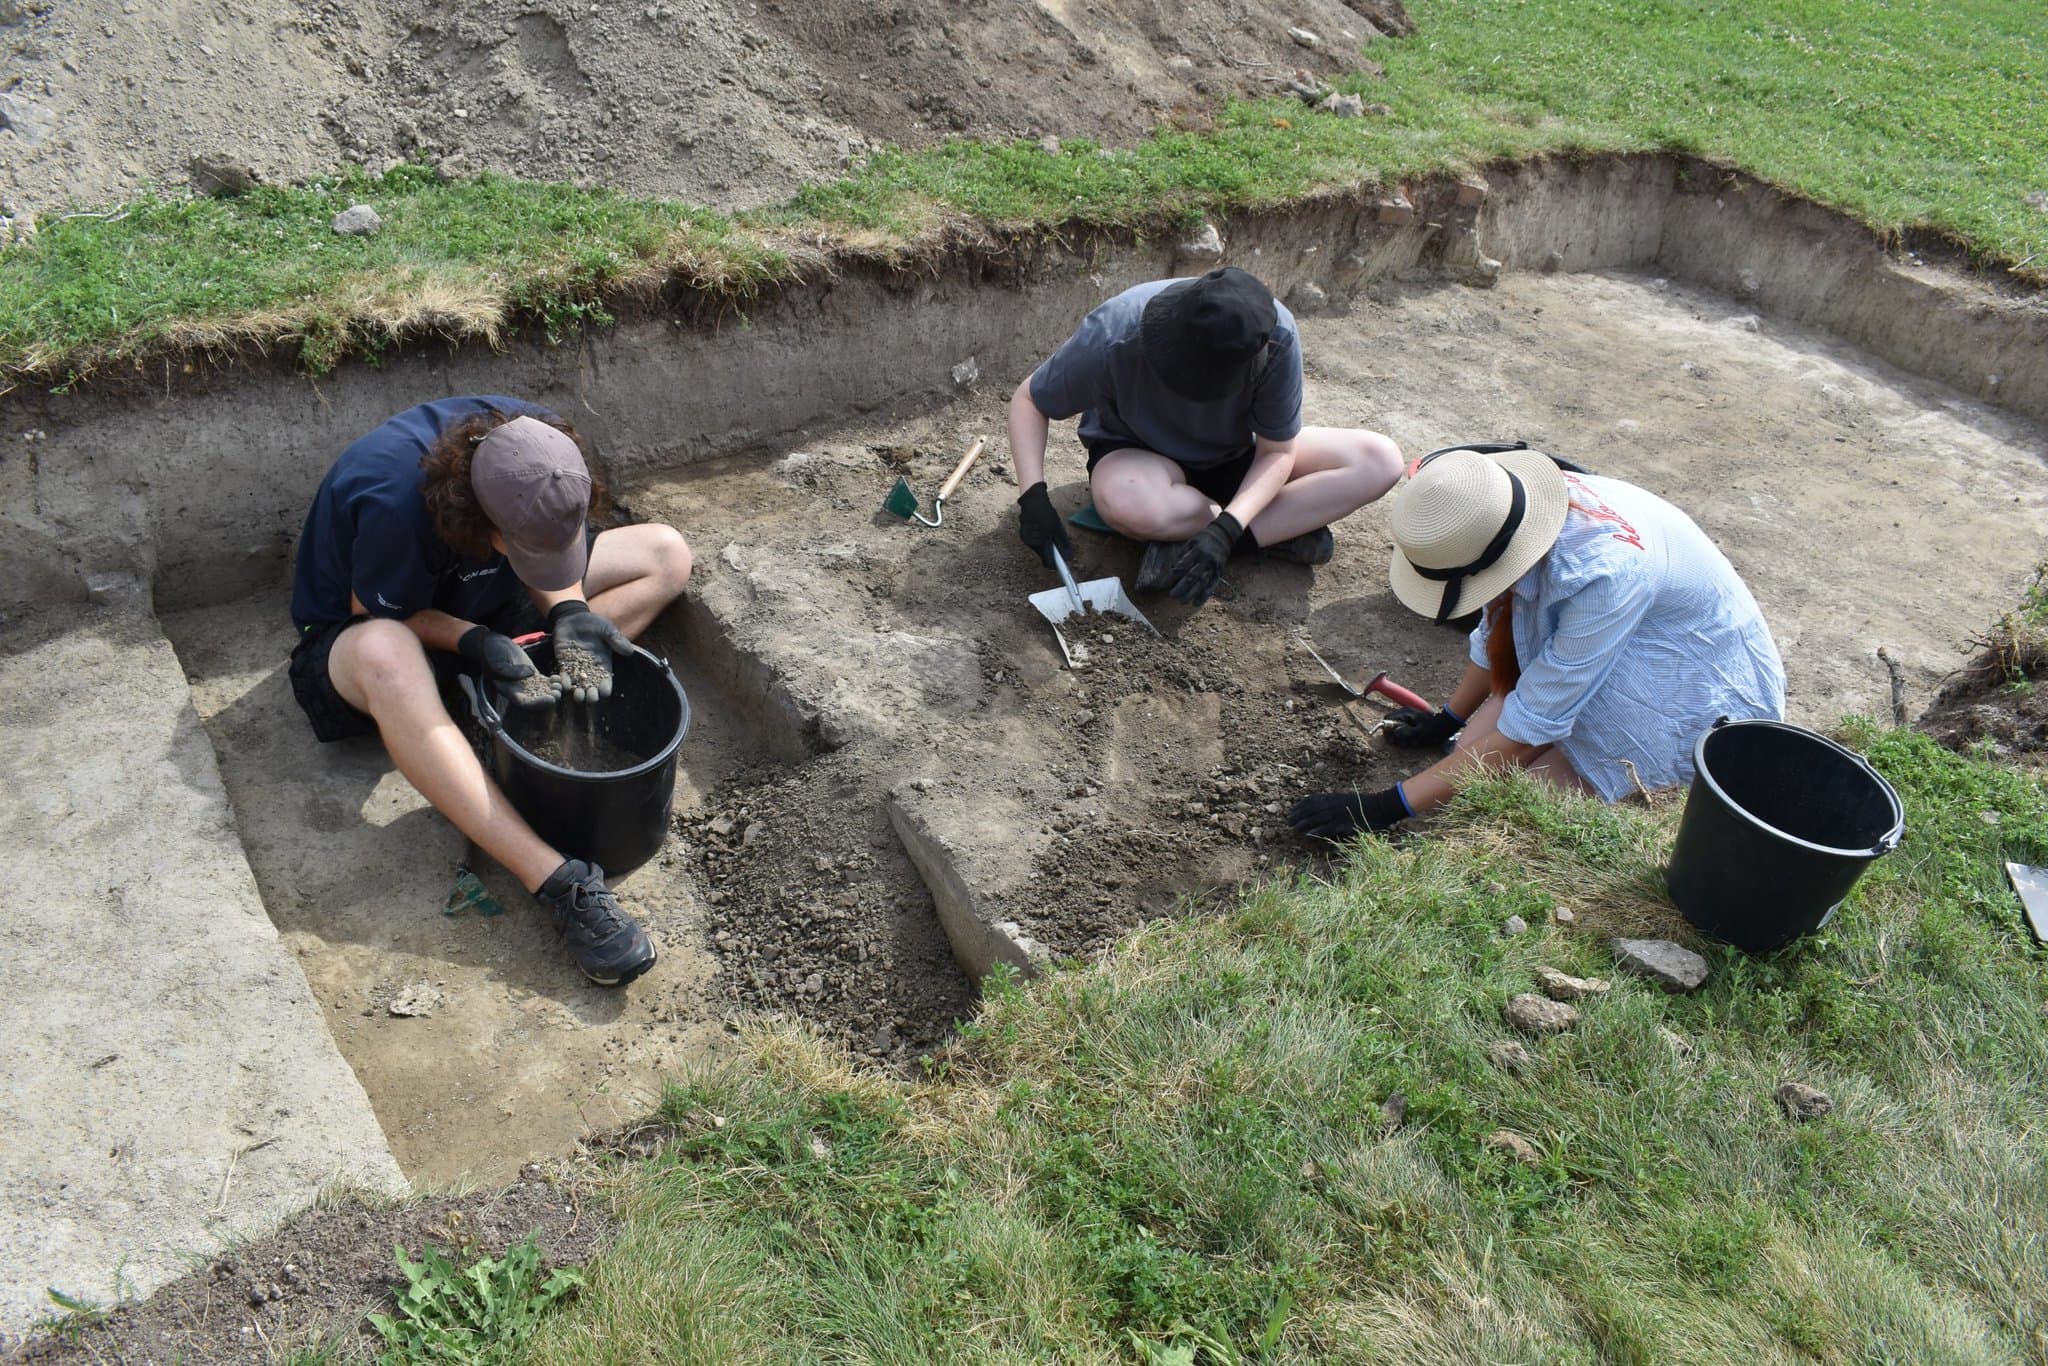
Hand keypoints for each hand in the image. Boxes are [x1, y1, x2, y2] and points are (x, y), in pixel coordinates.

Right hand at [458, 626, 560, 709]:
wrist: (491, 644)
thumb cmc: (491, 654)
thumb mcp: (497, 662)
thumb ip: (511, 671)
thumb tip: (530, 674)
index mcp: (509, 690)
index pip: (524, 702)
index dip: (538, 704)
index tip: (550, 699)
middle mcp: (518, 689)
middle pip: (536, 699)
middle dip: (548, 698)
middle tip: (557, 692)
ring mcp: (526, 682)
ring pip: (542, 691)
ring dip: (552, 690)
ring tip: (558, 683)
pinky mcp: (531, 673)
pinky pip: (544, 681)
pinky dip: (552, 681)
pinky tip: (557, 677)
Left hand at [549, 600, 631, 703]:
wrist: (573, 617)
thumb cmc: (593, 622)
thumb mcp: (607, 629)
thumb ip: (616, 640)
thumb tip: (630, 651)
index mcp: (604, 663)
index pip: (606, 680)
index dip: (606, 687)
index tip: (604, 691)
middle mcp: (591, 669)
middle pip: (592, 687)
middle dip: (592, 694)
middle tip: (590, 696)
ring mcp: (576, 668)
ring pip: (578, 685)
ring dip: (577, 692)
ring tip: (577, 694)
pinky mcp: (564, 664)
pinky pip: (564, 677)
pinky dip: (564, 682)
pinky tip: (563, 684)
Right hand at [1017, 482, 1073, 568]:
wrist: (1032, 501)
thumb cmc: (1046, 514)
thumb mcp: (1058, 529)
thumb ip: (1063, 544)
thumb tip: (1069, 557)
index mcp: (1041, 543)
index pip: (1048, 562)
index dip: (1055, 564)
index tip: (1060, 564)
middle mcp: (1031, 544)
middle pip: (1043, 555)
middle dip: (1050, 551)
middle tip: (1056, 541)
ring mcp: (1025, 539)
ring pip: (1038, 548)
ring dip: (1044, 544)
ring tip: (1048, 531)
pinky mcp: (1023, 534)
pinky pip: (1033, 541)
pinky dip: (1038, 539)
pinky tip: (1041, 528)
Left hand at [1166, 511, 1241, 605]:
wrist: (1224, 535)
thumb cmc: (1203, 538)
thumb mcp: (1191, 542)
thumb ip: (1182, 555)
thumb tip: (1172, 569)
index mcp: (1197, 551)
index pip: (1182, 566)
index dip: (1172, 576)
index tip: (1164, 584)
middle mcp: (1206, 560)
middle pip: (1192, 576)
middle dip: (1181, 587)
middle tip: (1172, 595)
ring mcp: (1214, 567)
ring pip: (1202, 583)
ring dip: (1192, 594)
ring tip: (1182, 602)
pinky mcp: (1219, 572)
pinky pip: (1212, 586)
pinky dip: (1204, 595)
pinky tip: (1197, 603)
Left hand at [1287, 787, 1410, 839]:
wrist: (1381, 807)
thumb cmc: (1365, 805)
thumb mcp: (1347, 801)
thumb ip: (1334, 803)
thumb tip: (1322, 807)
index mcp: (1334, 797)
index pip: (1313, 799)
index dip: (1300, 805)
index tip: (1291, 810)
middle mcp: (1334, 804)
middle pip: (1312, 809)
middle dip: (1298, 815)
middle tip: (1287, 822)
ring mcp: (1340, 813)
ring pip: (1318, 818)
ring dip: (1304, 823)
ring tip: (1293, 828)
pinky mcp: (1346, 824)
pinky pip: (1329, 827)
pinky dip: (1319, 830)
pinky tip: (1309, 834)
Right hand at [1383, 706, 1464, 748]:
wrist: (1447, 725)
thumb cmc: (1434, 729)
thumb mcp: (1420, 733)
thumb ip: (1405, 732)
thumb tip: (1394, 733)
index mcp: (1405, 713)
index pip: (1387, 719)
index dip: (1387, 730)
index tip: (1392, 740)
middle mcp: (1404, 713)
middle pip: (1390, 723)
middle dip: (1394, 734)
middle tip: (1403, 742)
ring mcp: (1408, 716)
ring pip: (1397, 727)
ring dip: (1401, 736)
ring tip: (1411, 741)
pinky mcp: (1412, 721)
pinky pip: (1403, 728)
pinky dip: (1406, 735)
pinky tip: (1415, 739)